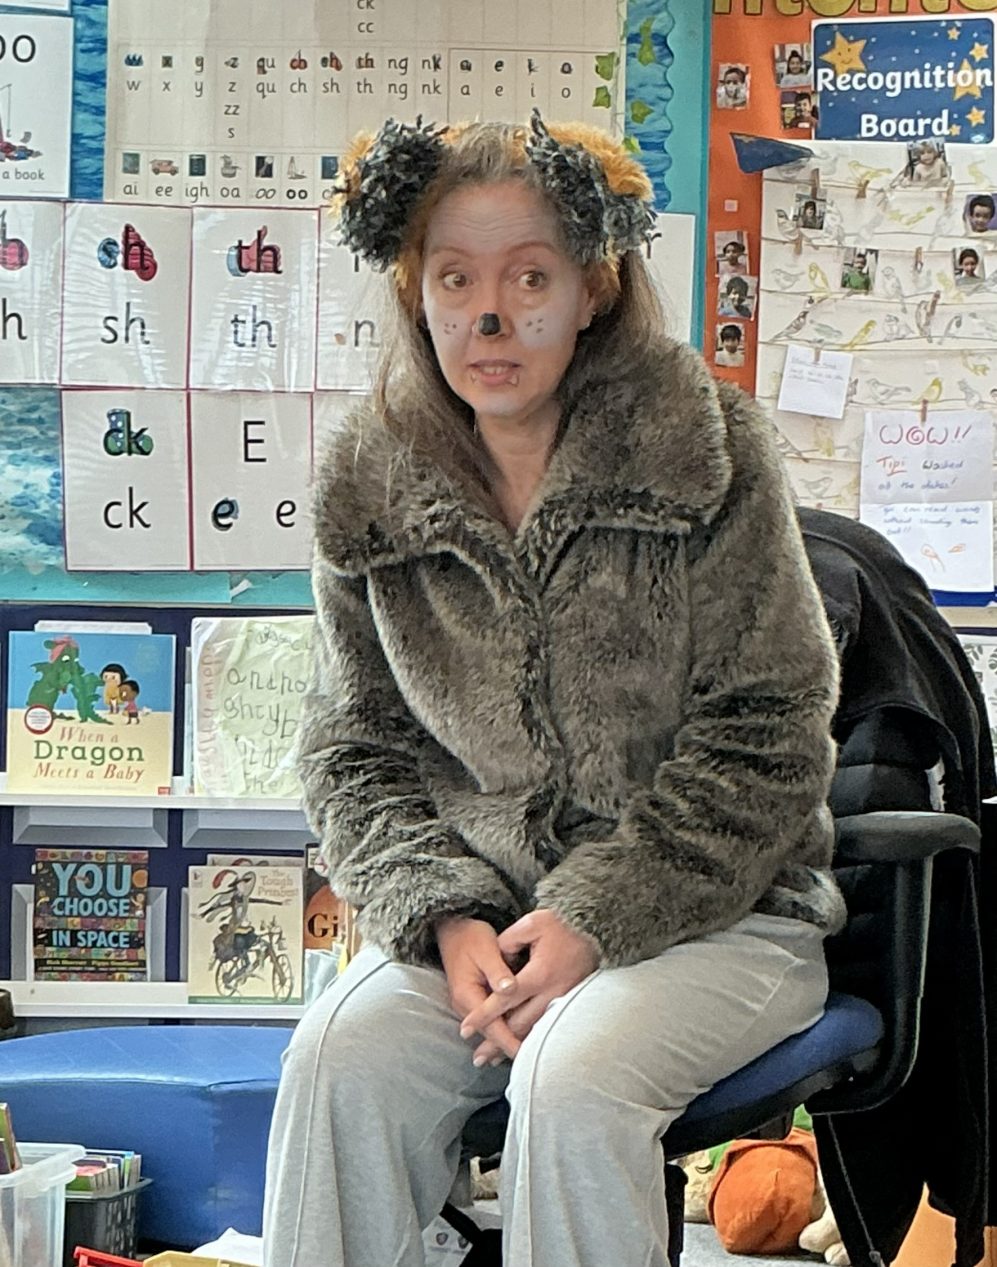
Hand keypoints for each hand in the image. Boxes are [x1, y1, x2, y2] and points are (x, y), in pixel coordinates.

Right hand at [436, 917, 520, 1063]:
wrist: (453, 930)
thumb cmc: (471, 936)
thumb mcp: (486, 948)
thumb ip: (498, 971)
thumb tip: (510, 989)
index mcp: (467, 994)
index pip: (491, 1025)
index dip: (509, 1040)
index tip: (525, 1053)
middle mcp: (465, 1004)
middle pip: (490, 1033)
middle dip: (508, 1048)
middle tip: (531, 1062)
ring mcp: (469, 1004)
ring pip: (491, 1029)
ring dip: (507, 1041)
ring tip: (527, 1056)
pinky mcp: (476, 1000)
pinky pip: (491, 1020)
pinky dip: (504, 1029)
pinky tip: (518, 1036)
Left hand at [459, 910, 599, 1064]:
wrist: (598, 931)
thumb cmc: (563, 924)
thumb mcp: (533, 923)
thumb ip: (509, 941)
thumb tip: (496, 962)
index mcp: (539, 974)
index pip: (504, 999)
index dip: (484, 1015)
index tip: (465, 1029)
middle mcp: (552, 993)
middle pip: (519, 1023)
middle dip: (496, 1041)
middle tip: (477, 1058)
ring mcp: (564, 1001)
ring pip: (534, 1030)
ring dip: (513, 1046)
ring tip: (494, 1060)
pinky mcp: (571, 1005)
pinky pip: (548, 1026)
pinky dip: (531, 1039)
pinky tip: (520, 1048)